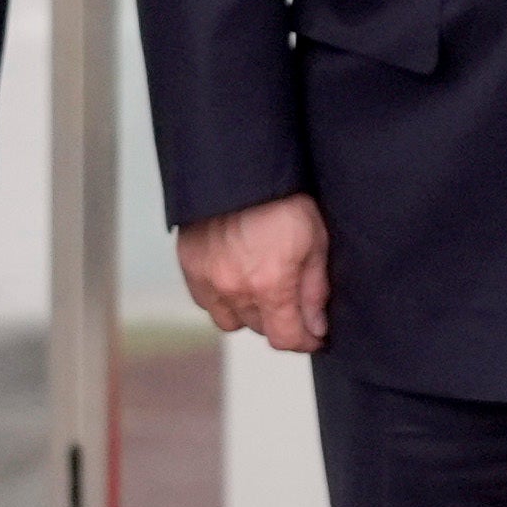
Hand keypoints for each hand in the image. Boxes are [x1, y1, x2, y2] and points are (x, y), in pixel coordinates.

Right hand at [180, 192, 333, 352]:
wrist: (241, 166)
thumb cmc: (284, 198)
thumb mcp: (316, 241)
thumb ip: (315, 290)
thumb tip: (316, 327)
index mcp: (270, 284)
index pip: (285, 338)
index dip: (305, 341)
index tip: (315, 335)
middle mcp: (234, 288)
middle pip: (260, 329)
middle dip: (282, 321)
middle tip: (295, 302)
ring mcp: (207, 278)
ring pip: (231, 321)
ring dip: (250, 313)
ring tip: (264, 289)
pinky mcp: (189, 265)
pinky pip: (206, 301)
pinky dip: (223, 299)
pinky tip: (238, 279)